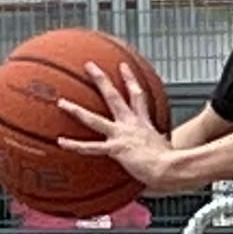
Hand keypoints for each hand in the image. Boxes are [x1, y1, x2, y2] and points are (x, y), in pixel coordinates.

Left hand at [66, 64, 186, 192]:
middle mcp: (131, 124)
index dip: (129, 80)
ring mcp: (122, 135)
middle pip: (113, 96)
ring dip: (76, 111)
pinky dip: (75, 145)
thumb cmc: (171, 161)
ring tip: (62, 103)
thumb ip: (161, 142)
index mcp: (143, 123)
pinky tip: (61, 142)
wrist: (170, 167)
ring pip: (94, 119)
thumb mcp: (166, 146)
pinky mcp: (116, 149)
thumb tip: (165, 142)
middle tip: (89, 66)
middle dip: (101, 79)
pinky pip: (91, 147)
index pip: (136, 96)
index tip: (122, 66)